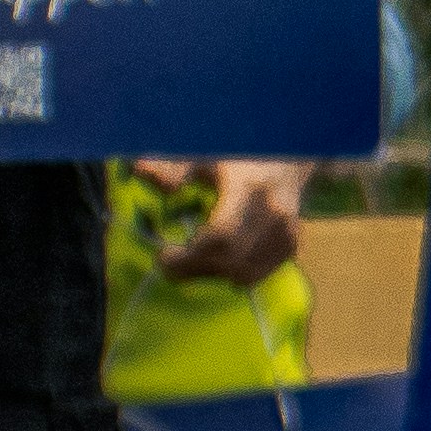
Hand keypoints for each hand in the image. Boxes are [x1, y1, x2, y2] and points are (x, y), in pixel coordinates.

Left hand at [137, 161, 307, 290]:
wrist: (287, 159)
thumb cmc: (238, 156)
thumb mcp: (205, 155)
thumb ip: (173, 167)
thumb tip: (140, 170)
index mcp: (250, 188)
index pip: (220, 237)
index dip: (189, 257)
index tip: (163, 255)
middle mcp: (274, 214)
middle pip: (231, 262)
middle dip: (195, 269)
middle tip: (171, 263)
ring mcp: (286, 233)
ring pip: (244, 274)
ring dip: (212, 274)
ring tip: (195, 258)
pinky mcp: (291, 247)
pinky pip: (256, 275)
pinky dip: (231, 274)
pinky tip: (219, 259)